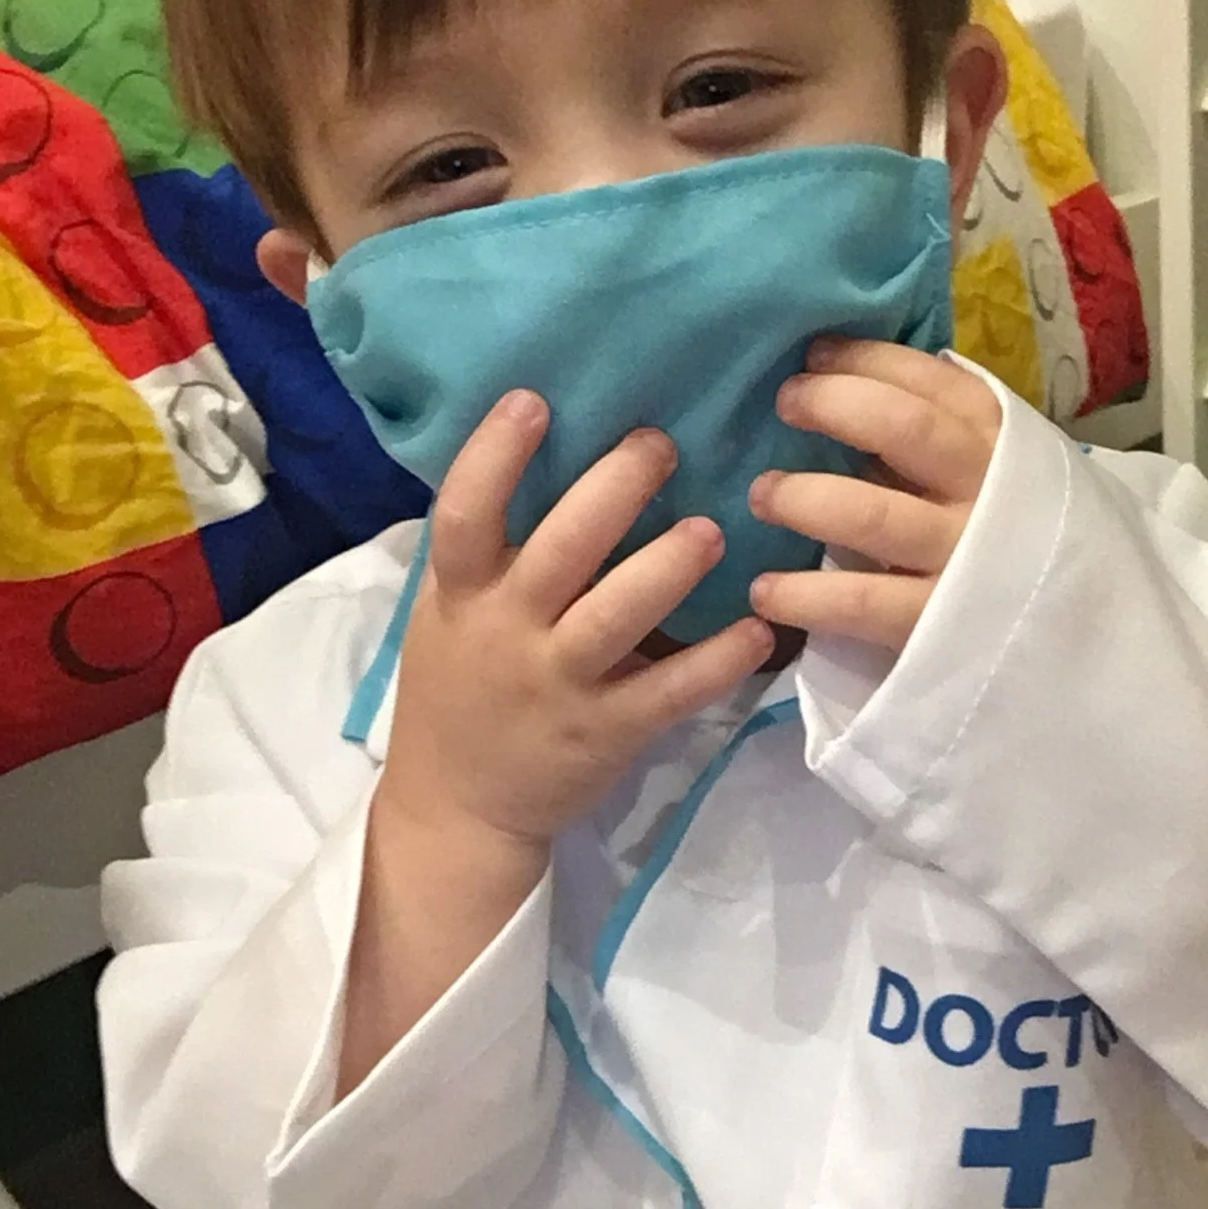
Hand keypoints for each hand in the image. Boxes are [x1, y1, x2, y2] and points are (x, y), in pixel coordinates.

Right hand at [383, 391, 774, 852]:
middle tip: (661, 444)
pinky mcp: (608, 732)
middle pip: (559, 552)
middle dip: (612, 492)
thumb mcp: (448, 614)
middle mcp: (508, 633)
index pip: (464, 514)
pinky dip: (717, 661)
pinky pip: (669, 692)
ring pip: (616, 618)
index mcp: (462, 594)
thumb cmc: (459, 688)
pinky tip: (759, 628)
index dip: (494, 455)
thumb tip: (555, 455)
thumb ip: (490, 552)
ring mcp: (559, 684)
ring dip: (667, 568)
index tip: (533, 399)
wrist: (455, 808)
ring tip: (712, 529)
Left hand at [748, 340, 1000, 650]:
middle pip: (902, 429)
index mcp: (999, 437)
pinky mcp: (939, 624)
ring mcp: (962, 557)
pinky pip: (860, 603)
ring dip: (804, 498)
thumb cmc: (1016, 528)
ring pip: (871, 515)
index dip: (864, 360)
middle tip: (786, 404)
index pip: (929, 380)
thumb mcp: (997, 464)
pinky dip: (804, 595)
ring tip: (763, 494)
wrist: (1087, 624)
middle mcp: (985, 489)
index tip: (812, 354)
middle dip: (834, 404)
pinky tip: (765, 591)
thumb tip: (847, 382)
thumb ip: (939, 431)